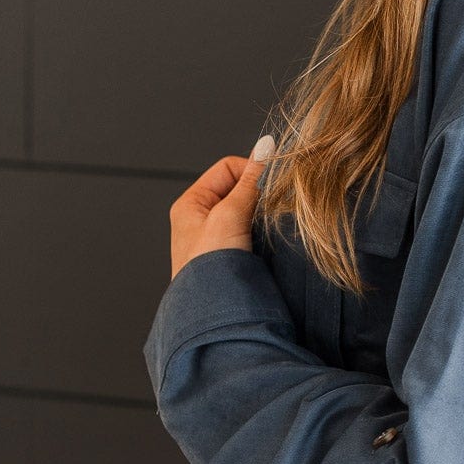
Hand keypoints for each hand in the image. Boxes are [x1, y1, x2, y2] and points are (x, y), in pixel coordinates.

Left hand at [168, 134, 273, 280]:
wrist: (212, 316)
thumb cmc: (209, 270)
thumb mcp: (229, 216)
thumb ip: (251, 182)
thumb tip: (267, 147)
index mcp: (191, 204)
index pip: (228, 168)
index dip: (252, 172)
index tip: (271, 185)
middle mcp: (202, 219)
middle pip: (240, 189)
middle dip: (259, 195)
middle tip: (272, 208)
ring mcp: (218, 239)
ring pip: (250, 212)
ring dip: (263, 216)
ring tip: (268, 228)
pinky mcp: (234, 258)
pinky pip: (255, 233)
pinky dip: (265, 233)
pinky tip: (270, 242)